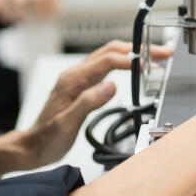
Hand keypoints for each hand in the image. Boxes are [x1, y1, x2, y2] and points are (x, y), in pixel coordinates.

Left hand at [23, 40, 174, 167]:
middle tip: (162, 53)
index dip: (132, 59)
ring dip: (132, 53)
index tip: (152, 64)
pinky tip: (133, 68)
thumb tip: (111, 86)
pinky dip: (124, 63)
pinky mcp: (82, 86)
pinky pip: (105, 67)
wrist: (32, 146)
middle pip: (111, 51)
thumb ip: (88, 103)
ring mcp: (78, 79)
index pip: (108, 60)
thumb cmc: (47, 138)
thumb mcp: (67, 124)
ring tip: (155, 57)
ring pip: (109, 56)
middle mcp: (75, 74)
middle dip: (138, 49)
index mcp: (73, 80)